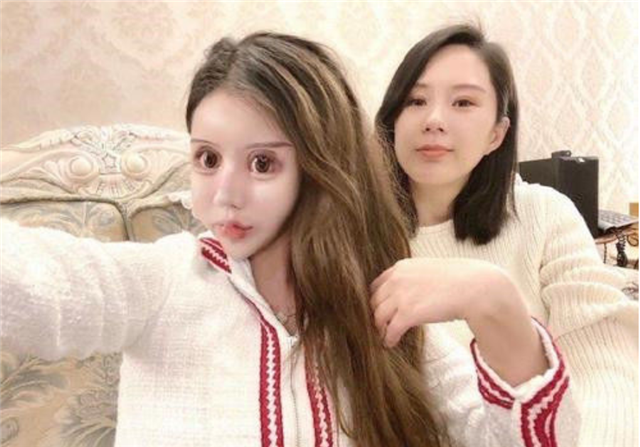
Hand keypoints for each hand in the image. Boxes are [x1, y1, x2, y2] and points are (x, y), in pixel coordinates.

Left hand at [370, 257, 501, 346]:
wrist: (475, 287)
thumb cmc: (460, 279)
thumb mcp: (430, 270)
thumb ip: (415, 278)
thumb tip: (413, 292)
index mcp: (401, 267)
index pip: (377, 285)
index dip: (378, 299)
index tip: (381, 309)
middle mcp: (396, 279)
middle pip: (374, 301)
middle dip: (377, 314)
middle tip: (381, 326)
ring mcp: (400, 296)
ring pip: (378, 316)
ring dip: (380, 328)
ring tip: (384, 336)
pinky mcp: (407, 314)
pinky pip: (390, 329)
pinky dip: (388, 338)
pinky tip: (390, 343)